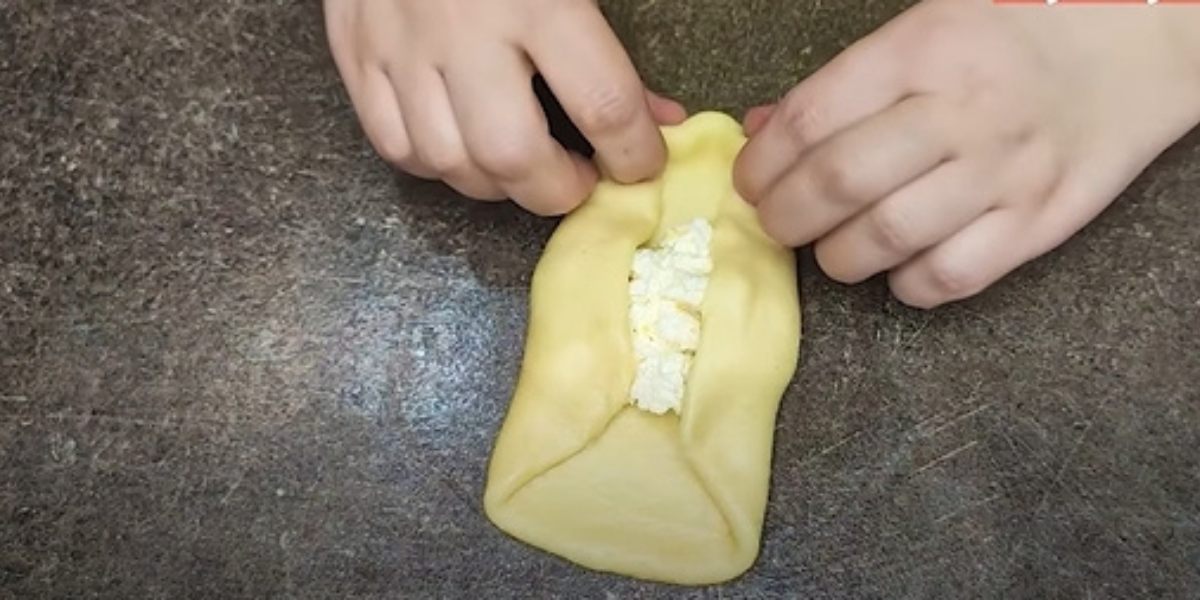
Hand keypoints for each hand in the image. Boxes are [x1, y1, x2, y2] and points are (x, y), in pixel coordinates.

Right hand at [324, 0, 685, 214]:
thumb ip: (615, 47)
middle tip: (579, 178)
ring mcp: (400, 47)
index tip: (641, 164)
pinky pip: (393, 144)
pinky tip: (463, 147)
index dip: (634, 154)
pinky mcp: (355, 53)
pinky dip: (434, 165)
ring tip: (524, 166)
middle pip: (513, 156)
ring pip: (448, 162)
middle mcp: (465, 31)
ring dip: (497, 185)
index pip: (602, 104)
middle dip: (558, 190)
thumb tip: (658, 118)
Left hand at [733, 0, 1199, 307]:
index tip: (750, 181)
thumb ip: (841, 84)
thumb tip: (761, 130)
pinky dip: (905, 284)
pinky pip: (949, 277)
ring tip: (832, 246)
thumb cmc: (1011, 34)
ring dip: (836, 256)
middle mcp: (963, 113)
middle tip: (778, 223)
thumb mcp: (923, 27)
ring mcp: (1004, 172)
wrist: (1134, 45)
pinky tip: (898, 265)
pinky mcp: (1039, 223)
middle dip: (784, 216)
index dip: (762, 162)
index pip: (813, 118)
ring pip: (886, 238)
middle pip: (840, 184)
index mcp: (925, 50)